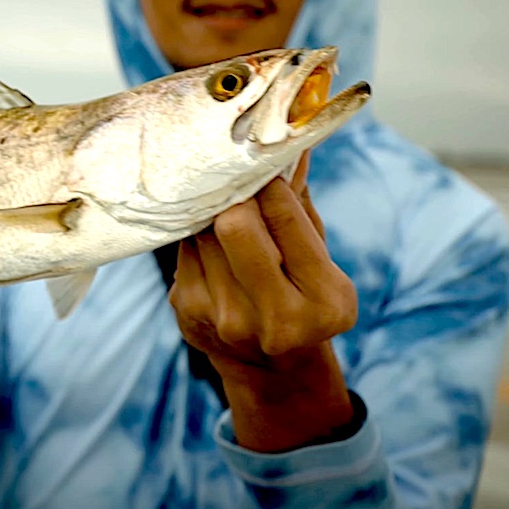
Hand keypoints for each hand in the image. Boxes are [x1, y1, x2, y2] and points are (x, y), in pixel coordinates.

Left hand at [169, 153, 357, 450]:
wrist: (273, 371)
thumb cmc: (303, 300)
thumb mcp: (320, 261)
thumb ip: (302, 205)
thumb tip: (290, 137)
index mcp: (324, 301)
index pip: (285, 216)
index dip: (271, 182)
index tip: (265, 167)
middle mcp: (274, 318)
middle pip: (234, 223)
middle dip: (236, 195)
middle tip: (239, 181)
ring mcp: (224, 318)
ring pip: (203, 230)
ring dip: (212, 211)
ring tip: (224, 205)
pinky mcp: (187, 310)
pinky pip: (184, 248)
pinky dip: (197, 235)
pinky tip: (210, 238)